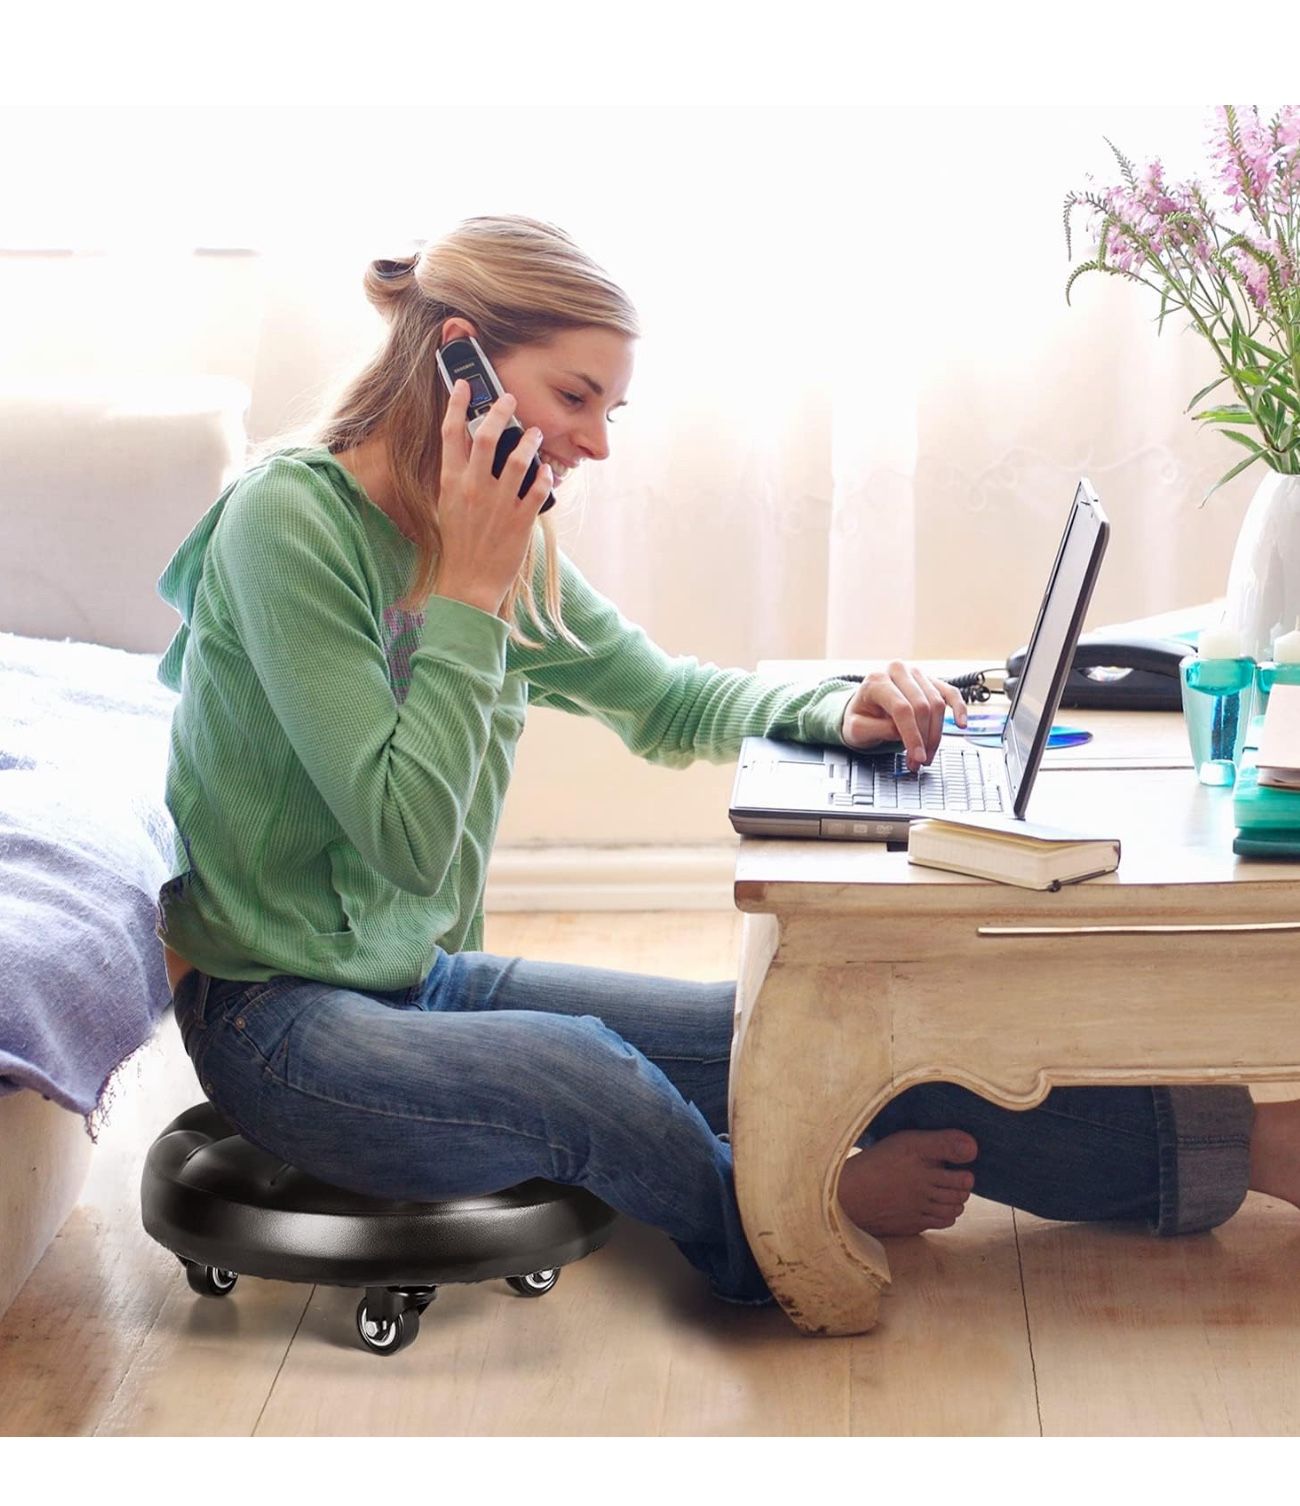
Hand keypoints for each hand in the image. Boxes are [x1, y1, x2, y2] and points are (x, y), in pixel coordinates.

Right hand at [433, 381, 553, 615]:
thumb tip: (473, 452)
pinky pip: (538, 488)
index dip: (457, 404)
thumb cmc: (458, 546)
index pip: (451, 434)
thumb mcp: (449, 506)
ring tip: (535, 433)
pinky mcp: (520, 519)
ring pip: (518, 459)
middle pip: (487, 436)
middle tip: (510, 399)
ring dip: (529, 441)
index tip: (464, 385)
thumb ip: (459, 478)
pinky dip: (545, 476)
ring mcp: (498, 503)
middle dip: (499, 411)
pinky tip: (548, 471)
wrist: (468, 584)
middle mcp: (474, 488)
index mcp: (451, 483)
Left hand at [840, 662, 967, 770]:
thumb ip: (877, 729)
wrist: (863, 708)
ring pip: (937, 704)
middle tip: (919, 762)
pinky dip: (959, 708)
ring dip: (936, 735)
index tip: (916, 758)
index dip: (912, 736)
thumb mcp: (857, 729)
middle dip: (923, 739)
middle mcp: (898, 672)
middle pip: (922, 707)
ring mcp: (916, 674)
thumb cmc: (860, 718)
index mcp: (876, 681)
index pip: (902, 709)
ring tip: (927, 755)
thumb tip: (902, 734)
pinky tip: (961, 724)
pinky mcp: (930, 681)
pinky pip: (950, 693)